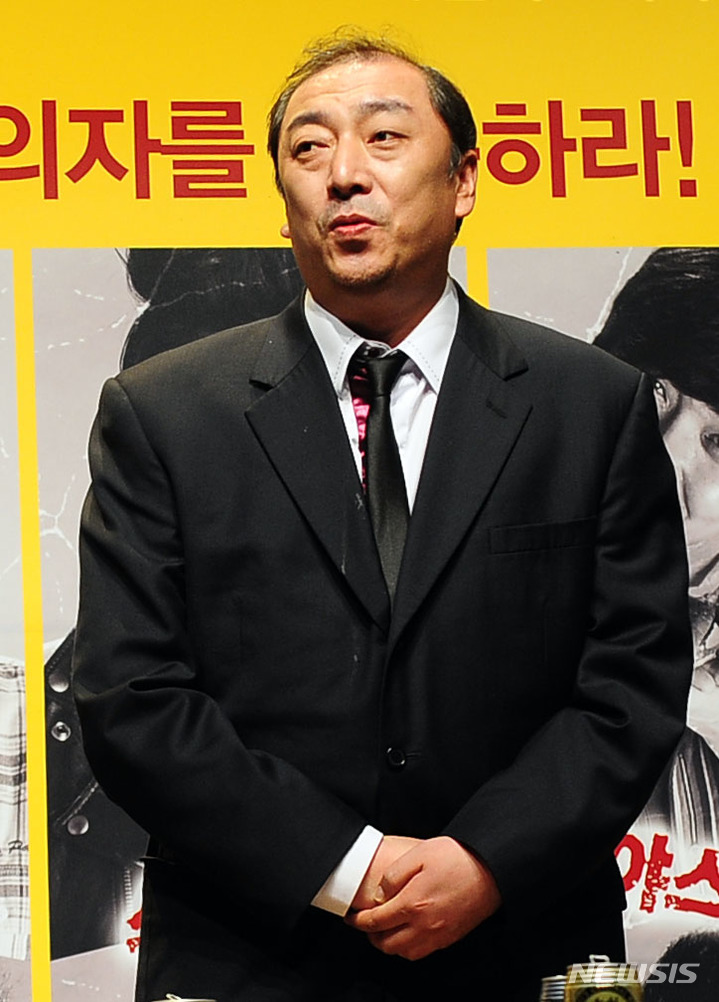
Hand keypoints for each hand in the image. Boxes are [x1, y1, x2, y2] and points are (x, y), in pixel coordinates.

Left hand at [346, 836, 500, 960]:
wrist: (490, 869)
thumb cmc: (456, 858)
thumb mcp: (418, 854)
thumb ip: (393, 876)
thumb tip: (380, 895)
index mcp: (413, 904)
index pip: (376, 921)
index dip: (359, 921)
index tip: (350, 917)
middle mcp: (424, 925)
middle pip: (387, 944)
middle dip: (371, 936)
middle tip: (366, 924)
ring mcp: (439, 934)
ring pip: (405, 953)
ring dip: (390, 945)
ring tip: (385, 930)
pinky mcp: (451, 936)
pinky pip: (423, 952)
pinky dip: (409, 948)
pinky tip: (409, 933)